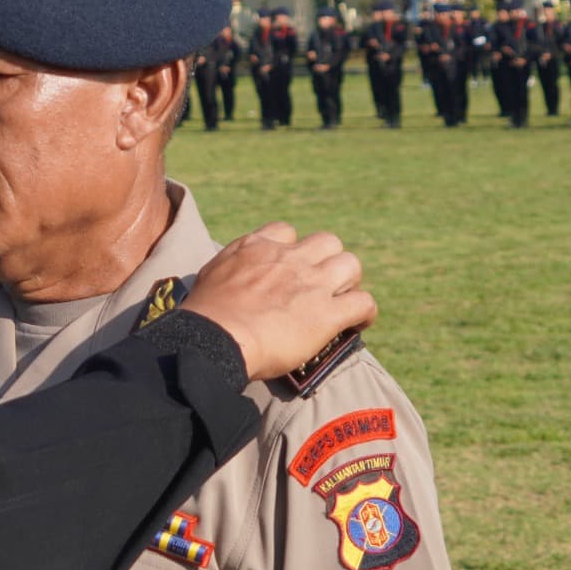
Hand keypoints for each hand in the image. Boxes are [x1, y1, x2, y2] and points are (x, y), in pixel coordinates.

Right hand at [178, 224, 376, 381]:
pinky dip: (364, 312)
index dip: (292, 249)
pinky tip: (357, 323)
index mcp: (258, 247)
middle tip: (320, 285)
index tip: (288, 267)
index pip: (286, 232)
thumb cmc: (205, 314)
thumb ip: (230, 267)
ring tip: (341, 301)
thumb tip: (232, 276)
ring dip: (349, 282)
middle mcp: (289, 259)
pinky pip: (364, 302)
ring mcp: (312, 284)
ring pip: (351, 265)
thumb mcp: (211, 274)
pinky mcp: (328, 314)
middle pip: (327, 242)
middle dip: (327, 261)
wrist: (215, 338)